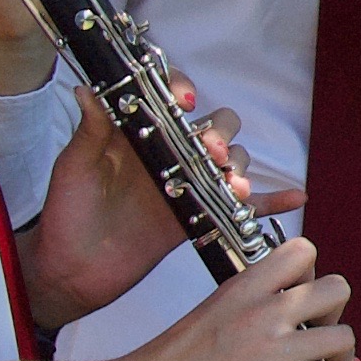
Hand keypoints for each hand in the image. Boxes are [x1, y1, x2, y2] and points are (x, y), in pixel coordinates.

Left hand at [17, 81, 294, 329]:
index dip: (184, 91)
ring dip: (238, 167)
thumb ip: (89, 130)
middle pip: (214, 127)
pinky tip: (295, 198)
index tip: (185, 105)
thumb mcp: (73, 167)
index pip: (170, 98)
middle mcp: (168, 154)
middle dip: (220, 134)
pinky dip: (272, 201)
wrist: (69, 271)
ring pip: (230, 162)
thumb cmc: (65, 215)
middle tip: (210, 153)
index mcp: (138, 134)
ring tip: (232, 187)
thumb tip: (87, 88)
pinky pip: (244, 207)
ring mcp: (187, 185)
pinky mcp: (199, 217)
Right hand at [107, 238, 360, 360]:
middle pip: (337, 287)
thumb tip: (287, 323)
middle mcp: (262, 312)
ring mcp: (269, 351)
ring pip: (343, 337)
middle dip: (335, 312)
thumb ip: (247, 311)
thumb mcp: (206, 316)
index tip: (301, 298)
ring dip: (343, 356)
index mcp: (242, 288)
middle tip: (315, 334)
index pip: (302, 252)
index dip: (312, 274)